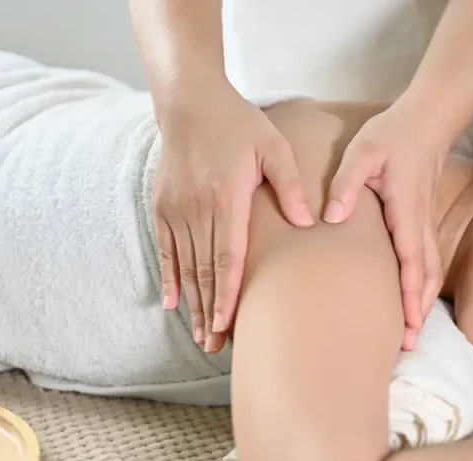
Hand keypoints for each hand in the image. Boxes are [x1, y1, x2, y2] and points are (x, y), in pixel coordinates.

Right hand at [153, 86, 313, 353]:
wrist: (190, 102)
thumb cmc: (240, 124)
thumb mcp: (274, 146)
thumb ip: (291, 183)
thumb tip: (309, 222)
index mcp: (228, 198)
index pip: (228, 256)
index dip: (228, 294)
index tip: (229, 324)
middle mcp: (197, 208)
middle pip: (205, 271)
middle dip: (211, 312)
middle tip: (216, 346)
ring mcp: (176, 209)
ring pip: (185, 267)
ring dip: (193, 304)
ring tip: (202, 336)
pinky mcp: (162, 207)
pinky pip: (165, 250)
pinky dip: (170, 278)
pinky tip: (172, 304)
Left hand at [324, 103, 445, 350]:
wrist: (426, 122)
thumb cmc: (392, 136)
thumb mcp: (363, 151)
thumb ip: (347, 182)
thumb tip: (331, 216)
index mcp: (406, 210)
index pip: (411, 259)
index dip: (411, 293)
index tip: (409, 321)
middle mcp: (420, 224)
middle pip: (425, 275)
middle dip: (419, 310)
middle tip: (408, 343)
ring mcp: (424, 225)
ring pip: (429, 271)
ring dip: (422, 303)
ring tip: (411, 333)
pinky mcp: (421, 224)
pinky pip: (426, 262)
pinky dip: (422, 287)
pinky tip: (413, 303)